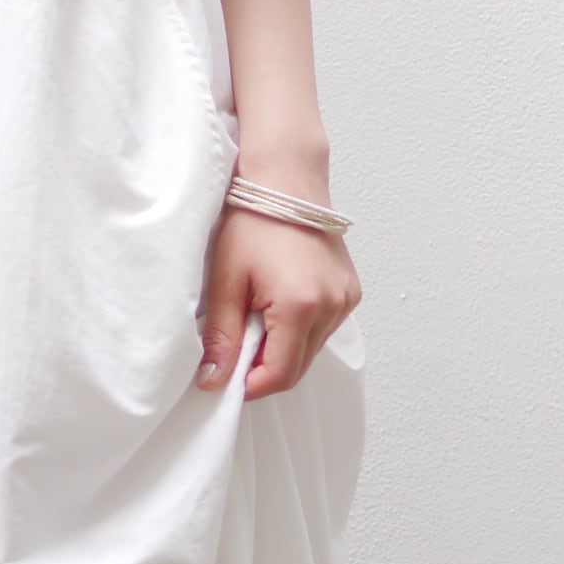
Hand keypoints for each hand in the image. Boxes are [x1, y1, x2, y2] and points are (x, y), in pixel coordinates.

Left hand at [196, 182, 360, 399]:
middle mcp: (332, 305)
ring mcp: (346, 299)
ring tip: (256, 315)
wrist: (285, 179)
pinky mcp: (350, 292)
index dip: (250, 384)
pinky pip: (324, 329)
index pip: (280, 375)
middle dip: (265, 367)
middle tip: (236, 344)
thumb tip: (213, 380)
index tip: (226, 375)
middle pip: (298, 367)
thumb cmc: (251, 221)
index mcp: (301, 305)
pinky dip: (299, 330)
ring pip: (311, 350)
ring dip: (283, 348)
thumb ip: (222, 337)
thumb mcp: (226, 280)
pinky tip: (278, 304)